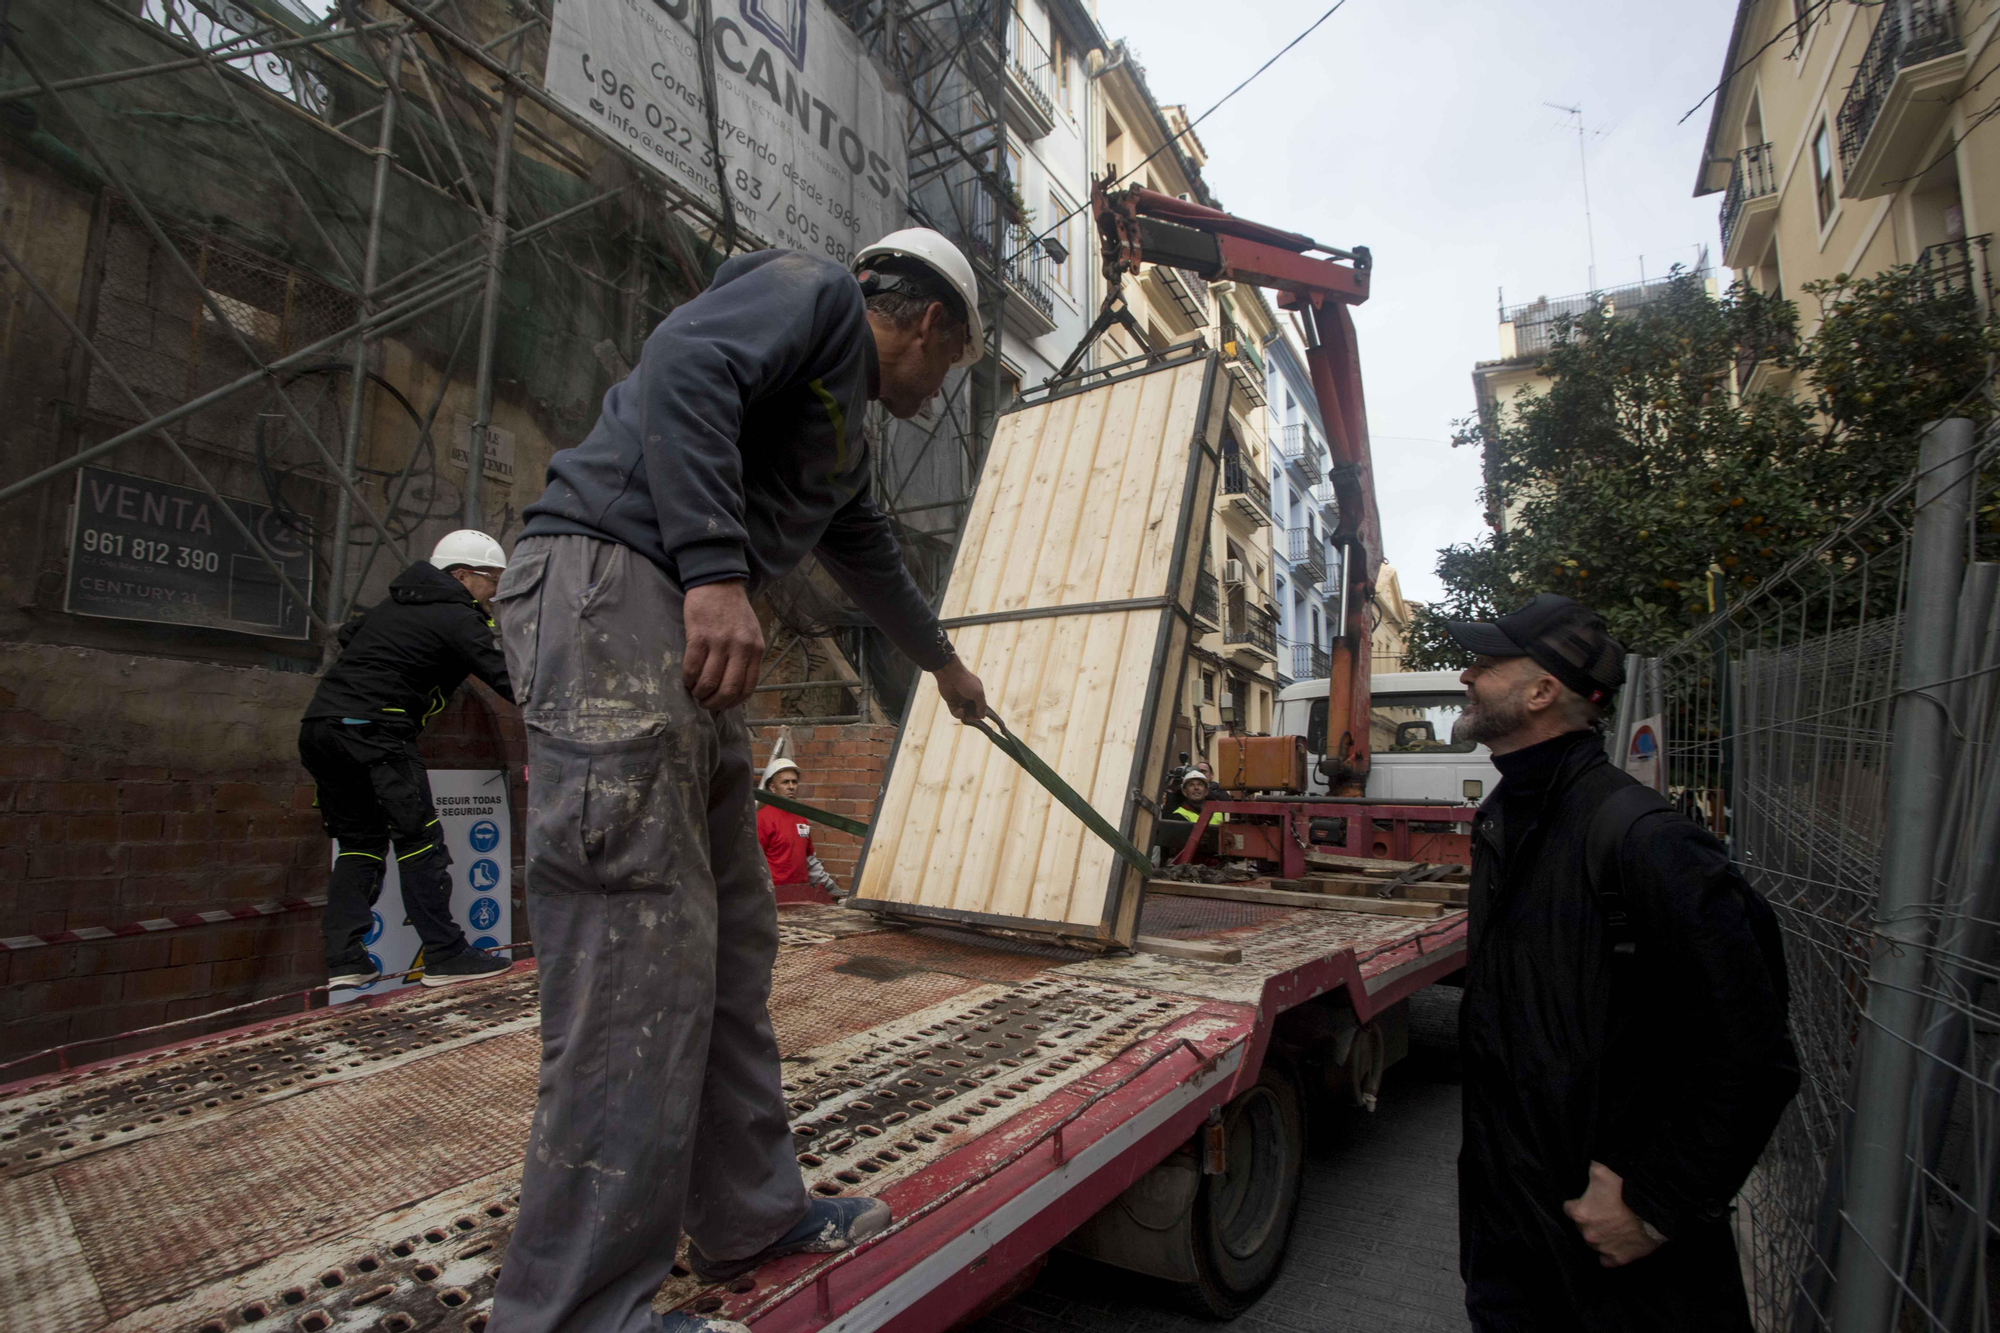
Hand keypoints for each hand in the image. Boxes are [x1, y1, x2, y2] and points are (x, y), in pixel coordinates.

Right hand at [682, 579, 764, 710]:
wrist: (718, 582)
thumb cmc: (734, 610)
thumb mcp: (751, 634)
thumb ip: (747, 657)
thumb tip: (735, 686)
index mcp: (756, 650)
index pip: (747, 687)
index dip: (733, 702)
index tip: (722, 705)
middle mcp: (740, 648)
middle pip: (728, 689)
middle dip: (715, 703)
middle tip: (705, 703)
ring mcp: (720, 642)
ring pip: (709, 681)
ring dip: (699, 693)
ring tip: (695, 692)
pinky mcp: (699, 636)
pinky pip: (692, 667)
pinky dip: (688, 679)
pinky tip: (687, 679)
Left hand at [933, 655, 987, 722]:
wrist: (950, 674)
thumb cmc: (966, 682)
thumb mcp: (978, 694)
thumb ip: (982, 706)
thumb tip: (983, 716)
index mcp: (977, 693)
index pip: (980, 706)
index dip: (980, 713)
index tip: (979, 717)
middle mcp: (969, 697)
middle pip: (972, 711)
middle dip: (973, 716)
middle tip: (972, 718)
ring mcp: (960, 700)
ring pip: (964, 713)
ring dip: (965, 716)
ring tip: (966, 716)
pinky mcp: (951, 702)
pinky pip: (955, 712)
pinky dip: (958, 713)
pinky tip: (960, 710)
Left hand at [1563, 1162, 1664, 1267]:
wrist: (1654, 1210)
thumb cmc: (1626, 1190)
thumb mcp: (1602, 1171)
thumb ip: (1589, 1168)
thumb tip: (1587, 1164)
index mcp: (1580, 1213)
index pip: (1569, 1209)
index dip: (1580, 1203)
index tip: (1590, 1200)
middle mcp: (1588, 1234)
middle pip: (1582, 1226)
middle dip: (1591, 1220)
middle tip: (1606, 1211)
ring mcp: (1604, 1248)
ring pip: (1594, 1242)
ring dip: (1601, 1235)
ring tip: (1615, 1225)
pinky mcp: (1619, 1258)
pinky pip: (1606, 1260)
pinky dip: (1610, 1253)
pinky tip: (1616, 1243)